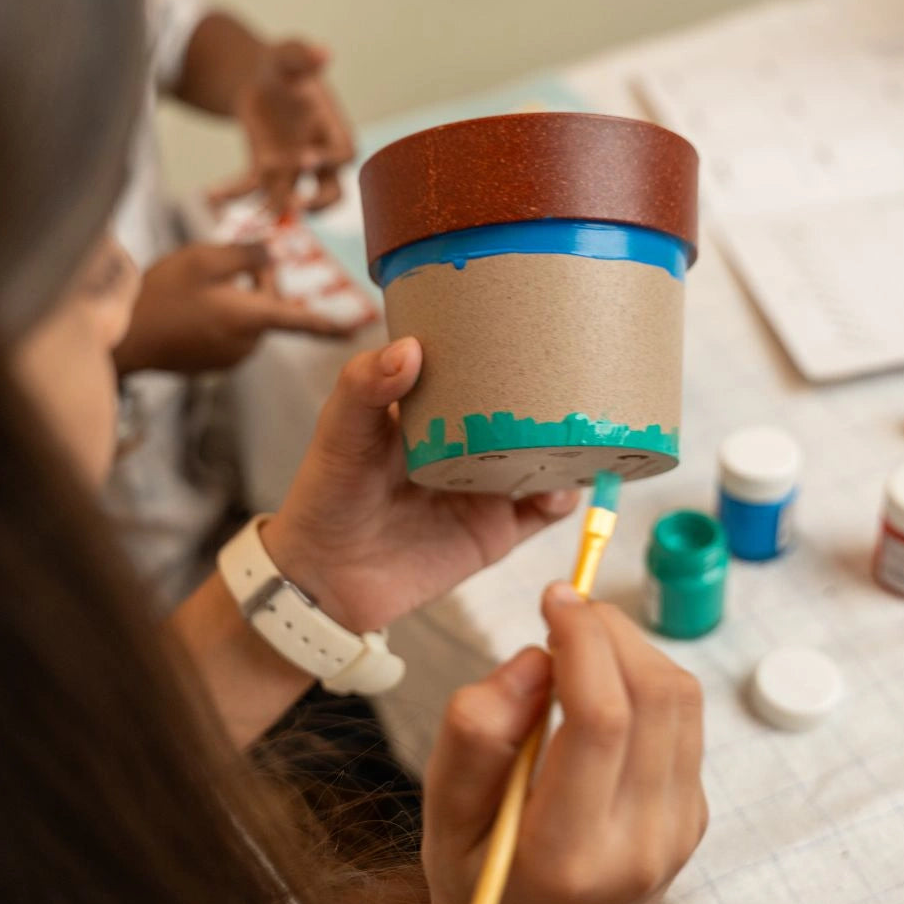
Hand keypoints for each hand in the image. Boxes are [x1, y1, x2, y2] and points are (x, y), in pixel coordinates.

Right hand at [113, 241, 349, 374]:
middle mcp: (249, 343)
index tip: (358, 333)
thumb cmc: (161, 295)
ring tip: (198, 286)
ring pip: (251, 318)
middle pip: (272, 307)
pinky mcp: (215, 362)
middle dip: (259, 282)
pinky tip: (191, 306)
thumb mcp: (205, 259)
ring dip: (238, 297)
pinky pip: (232, 332)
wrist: (122, 339)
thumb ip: (247, 255)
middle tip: (228, 261)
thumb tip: (274, 254)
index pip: (303, 321)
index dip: (332, 324)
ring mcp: (231, 357)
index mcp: (252, 319)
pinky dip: (221, 314)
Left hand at [210, 39, 354, 215]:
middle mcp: (319, 155)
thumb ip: (303, 55)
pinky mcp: (268, 173)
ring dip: (277, 208)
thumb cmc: (280, 66)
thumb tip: (324, 52)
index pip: (345, 153)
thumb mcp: (287, 55)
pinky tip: (213, 192)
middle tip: (296, 205)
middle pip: (332, 191)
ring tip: (258, 214)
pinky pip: (255, 190)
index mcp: (332, 128)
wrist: (256, 79)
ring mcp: (294, 169)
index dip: (332, 160)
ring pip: (295, 199)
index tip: (308, 158)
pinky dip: (235, 194)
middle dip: (319, 203)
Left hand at [260, 337, 579, 631]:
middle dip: (553, 396)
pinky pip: (544, 512)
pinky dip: (562, 499)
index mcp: (435, 409)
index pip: (480, 368)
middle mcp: (469, 443)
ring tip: (578, 435)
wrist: (326, 578)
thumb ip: (365, 387)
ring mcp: (487, 486)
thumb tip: (410, 348)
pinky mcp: (497, 530)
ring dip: (567, 447)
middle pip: (524, 412)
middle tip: (578, 378)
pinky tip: (560, 489)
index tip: (534, 325)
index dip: (505, 346)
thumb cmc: (326, 493)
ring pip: (544, 458)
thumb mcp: (340, 432)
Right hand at [423, 587, 706, 903]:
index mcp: (569, 851)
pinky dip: (645, 679)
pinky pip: (684, 721)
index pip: (601, 719)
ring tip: (579, 640)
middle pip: (655, 698)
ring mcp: (677, 833)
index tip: (555, 594)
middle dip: (611, 629)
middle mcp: (640, 844)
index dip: (583, 638)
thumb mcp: (442, 811)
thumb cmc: (477, 881)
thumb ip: (476, 729)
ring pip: (681, 700)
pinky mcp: (691, 818)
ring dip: (632, 647)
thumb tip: (537, 658)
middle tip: (564, 607)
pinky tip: (600, 686)